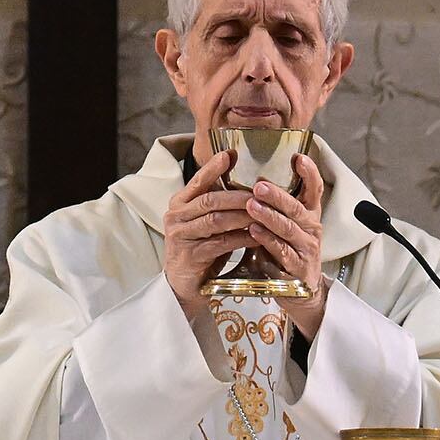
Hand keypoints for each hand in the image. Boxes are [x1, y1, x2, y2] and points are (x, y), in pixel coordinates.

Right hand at [161, 148, 260, 327]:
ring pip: (216, 220)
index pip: (198, 181)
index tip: (231, 154)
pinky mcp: (190, 256)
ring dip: (242, 216)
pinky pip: (220, 243)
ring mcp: (180, 236)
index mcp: (180, 203)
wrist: (185, 285)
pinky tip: (256, 236)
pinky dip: (240, 238)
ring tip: (263, 212)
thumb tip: (249, 183)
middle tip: (261, 191)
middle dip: (238, 195)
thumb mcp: (207, 222)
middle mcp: (176, 216)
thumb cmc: (201, 248)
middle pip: (210, 199)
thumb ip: (219, 204)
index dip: (214, 168)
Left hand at [244, 155, 329, 337]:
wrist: (299, 292)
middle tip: (259, 185)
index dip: (309, 173)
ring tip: (251, 205)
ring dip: (269, 216)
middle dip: (278, 195)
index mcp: (309, 215)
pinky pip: (282, 251)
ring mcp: (307, 249)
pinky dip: (268, 240)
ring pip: (289, 229)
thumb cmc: (284, 253)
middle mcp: (312, 229)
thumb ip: (272, 207)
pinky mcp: (298, 268)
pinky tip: (254, 231)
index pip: (315, 190)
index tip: (299, 157)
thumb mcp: (282, 227)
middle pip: (297, 208)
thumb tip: (247, 178)